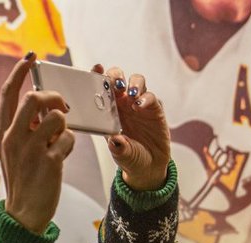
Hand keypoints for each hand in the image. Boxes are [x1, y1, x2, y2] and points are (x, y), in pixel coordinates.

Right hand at [0, 53, 75, 232]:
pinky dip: (70, 144)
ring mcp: (30, 150)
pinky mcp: (49, 162)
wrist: (24, 212)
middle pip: (34, 98)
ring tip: (59, 139)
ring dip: (65, 125)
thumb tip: (44, 103)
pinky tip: (62, 156)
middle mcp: (13, 138)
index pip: (9, 93)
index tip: (30, 57)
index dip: (20, 71)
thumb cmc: (24, 177)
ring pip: (57, 117)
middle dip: (53, 98)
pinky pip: (69, 138)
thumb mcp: (16, 149)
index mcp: (3, 132)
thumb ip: (25, 126)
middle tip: (60, 108)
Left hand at [101, 66, 170, 190]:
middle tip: (117, 85)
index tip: (96, 68)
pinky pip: (151, 96)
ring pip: (136, 82)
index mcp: (107, 111)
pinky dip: (146, 97)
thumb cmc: (129, 157)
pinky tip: (141, 105)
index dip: (97, 76)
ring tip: (131, 94)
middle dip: (116, 76)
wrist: (149, 165)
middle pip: (118, 79)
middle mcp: (122, 104)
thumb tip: (116, 141)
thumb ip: (118, 148)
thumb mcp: (121, 155)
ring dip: (133, 83)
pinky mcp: (154, 108)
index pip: (100, 89)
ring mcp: (138, 104)